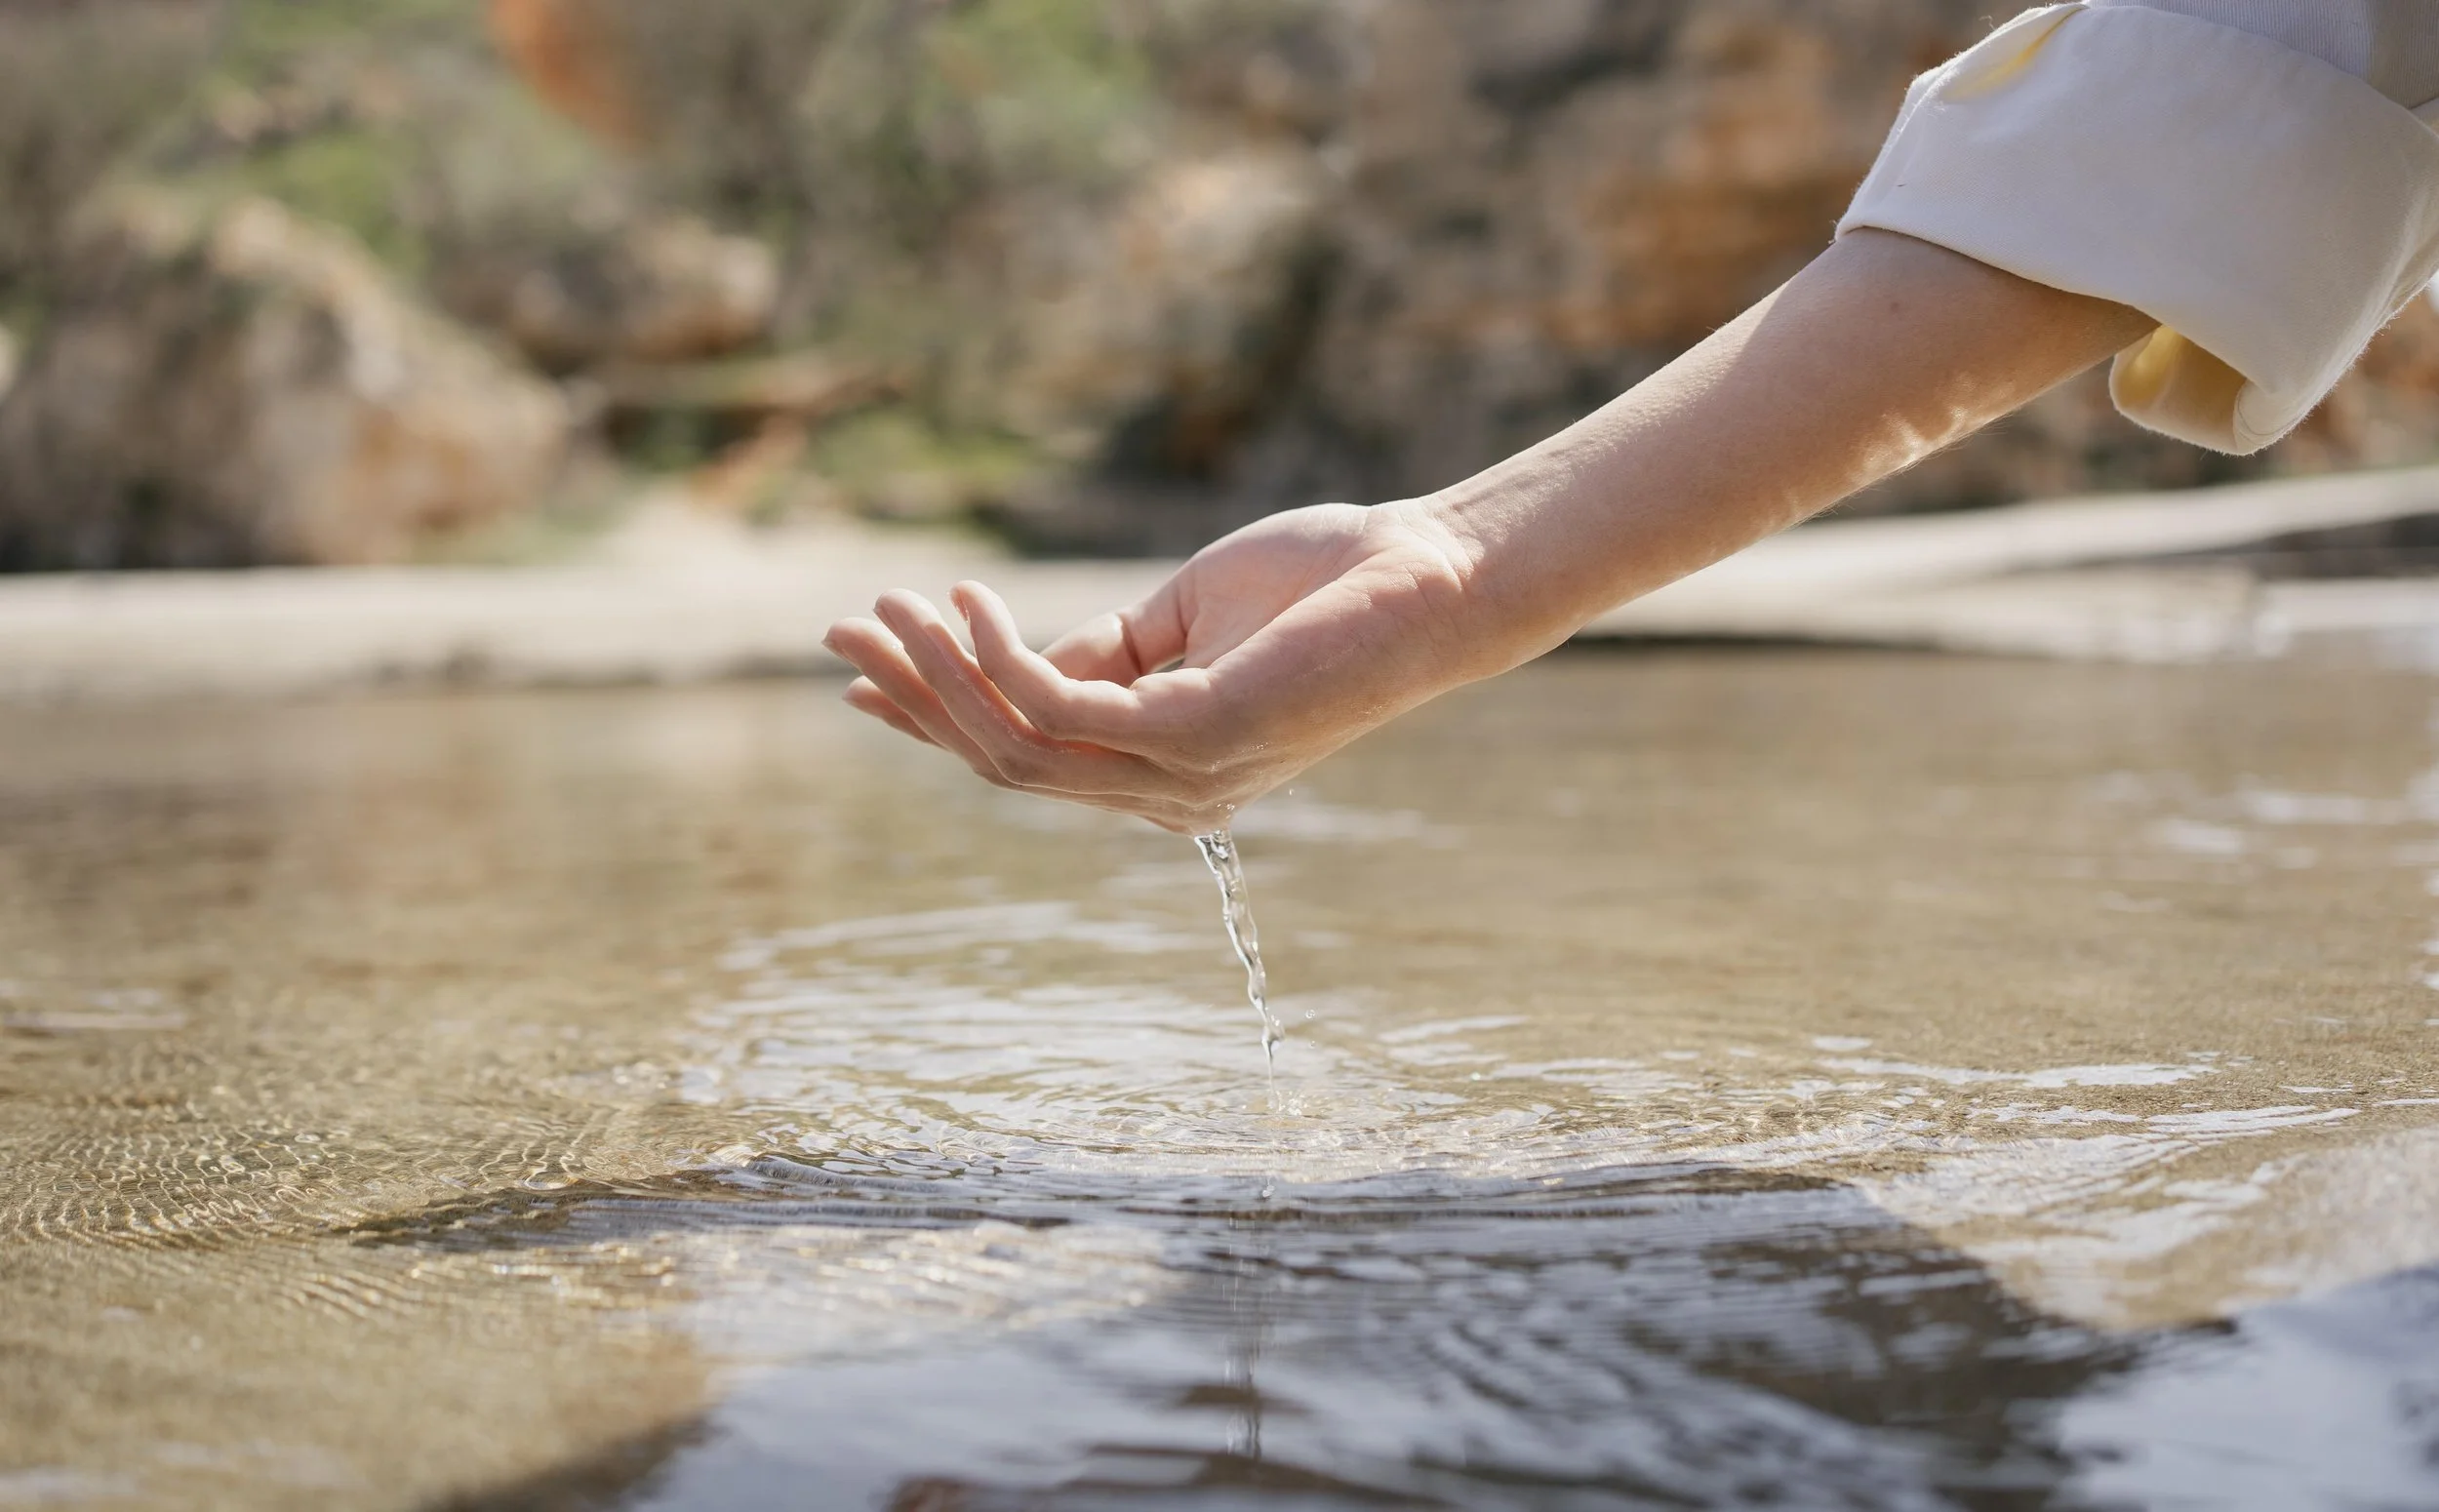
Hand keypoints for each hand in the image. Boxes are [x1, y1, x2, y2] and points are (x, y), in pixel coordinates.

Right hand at [822, 500, 1481, 832]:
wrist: (1432, 574)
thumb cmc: (1323, 586)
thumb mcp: (1180, 618)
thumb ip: (1099, 651)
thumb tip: (1005, 653)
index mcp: (1163, 770)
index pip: (1025, 758)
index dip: (934, 717)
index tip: (859, 674)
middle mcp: (1167, 793)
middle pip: (1002, 761)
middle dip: (914, 696)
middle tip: (840, 629)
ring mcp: (1182, 777)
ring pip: (1016, 746)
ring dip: (938, 673)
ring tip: (889, 603)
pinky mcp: (1198, 739)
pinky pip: (1060, 710)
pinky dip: (1000, 657)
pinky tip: (970, 603)